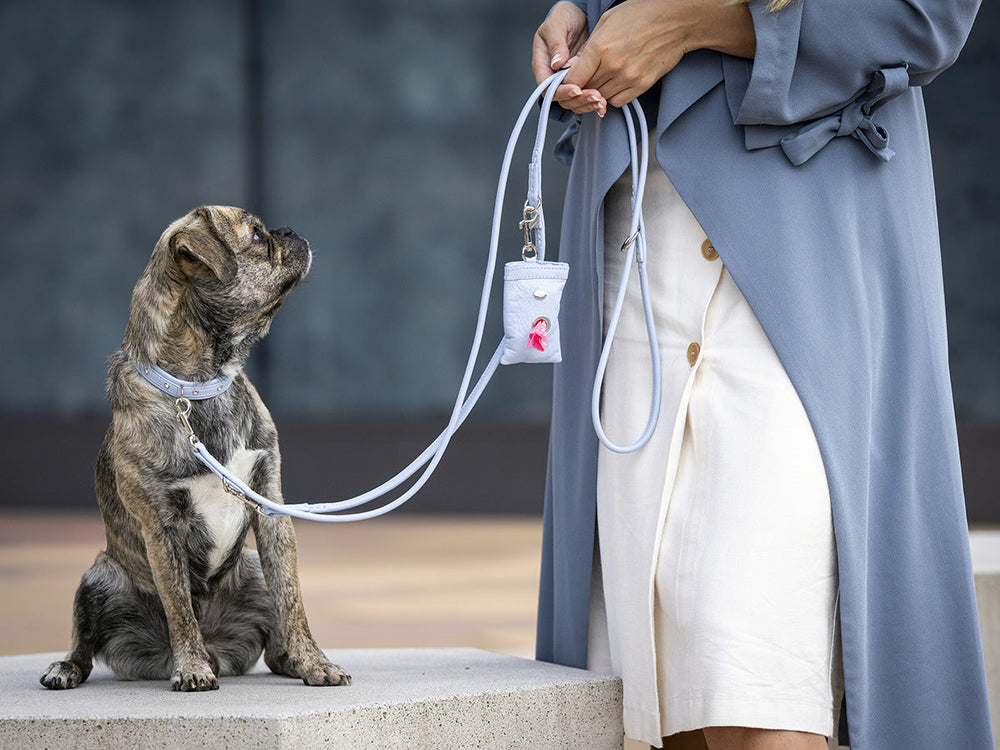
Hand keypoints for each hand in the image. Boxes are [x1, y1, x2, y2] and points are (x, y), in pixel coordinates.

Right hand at [532, 1, 607, 116]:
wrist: (581, 14)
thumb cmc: (564, 17)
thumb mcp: (557, 25)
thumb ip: (556, 44)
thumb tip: (556, 63)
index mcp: (543, 64)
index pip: (547, 87)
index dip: (561, 92)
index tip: (576, 89)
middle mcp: (554, 76)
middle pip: (562, 98)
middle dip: (578, 100)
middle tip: (594, 96)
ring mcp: (569, 79)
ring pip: (574, 101)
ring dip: (587, 103)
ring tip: (601, 100)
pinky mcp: (583, 80)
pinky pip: (586, 95)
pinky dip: (594, 100)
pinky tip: (604, 100)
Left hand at [563, 0, 755, 108]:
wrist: (676, 21)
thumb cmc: (642, 15)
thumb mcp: (607, 21)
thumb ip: (590, 46)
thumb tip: (576, 65)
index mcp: (600, 48)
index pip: (573, 80)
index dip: (567, 84)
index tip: (568, 81)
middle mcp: (613, 66)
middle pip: (586, 90)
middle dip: (582, 87)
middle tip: (585, 80)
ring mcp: (628, 78)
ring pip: (601, 98)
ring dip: (598, 92)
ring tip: (603, 78)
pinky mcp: (642, 85)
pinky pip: (618, 101)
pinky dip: (613, 96)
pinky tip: (616, 83)